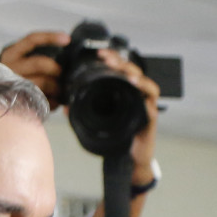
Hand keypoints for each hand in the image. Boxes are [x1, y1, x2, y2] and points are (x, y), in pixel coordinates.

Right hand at [0, 31, 69, 100]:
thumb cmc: (13, 79)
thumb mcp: (18, 62)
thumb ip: (34, 56)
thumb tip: (62, 54)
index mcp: (11, 54)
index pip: (32, 40)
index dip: (50, 37)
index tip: (67, 39)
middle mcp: (10, 68)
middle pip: (40, 63)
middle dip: (56, 68)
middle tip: (61, 74)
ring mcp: (14, 86)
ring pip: (43, 82)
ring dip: (56, 87)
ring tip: (59, 90)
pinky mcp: (20, 103)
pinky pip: (43, 100)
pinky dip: (53, 102)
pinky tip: (53, 102)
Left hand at [93, 47, 161, 182]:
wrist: (128, 162)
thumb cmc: (115, 141)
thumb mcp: (95, 124)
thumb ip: (82, 113)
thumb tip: (65, 106)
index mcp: (123, 94)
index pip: (119, 70)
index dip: (111, 59)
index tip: (99, 54)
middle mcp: (136, 96)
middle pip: (132, 72)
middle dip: (120, 62)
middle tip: (107, 58)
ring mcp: (145, 105)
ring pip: (144, 82)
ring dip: (134, 74)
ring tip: (124, 71)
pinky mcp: (150, 116)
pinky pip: (151, 100)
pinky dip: (144, 90)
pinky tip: (135, 84)